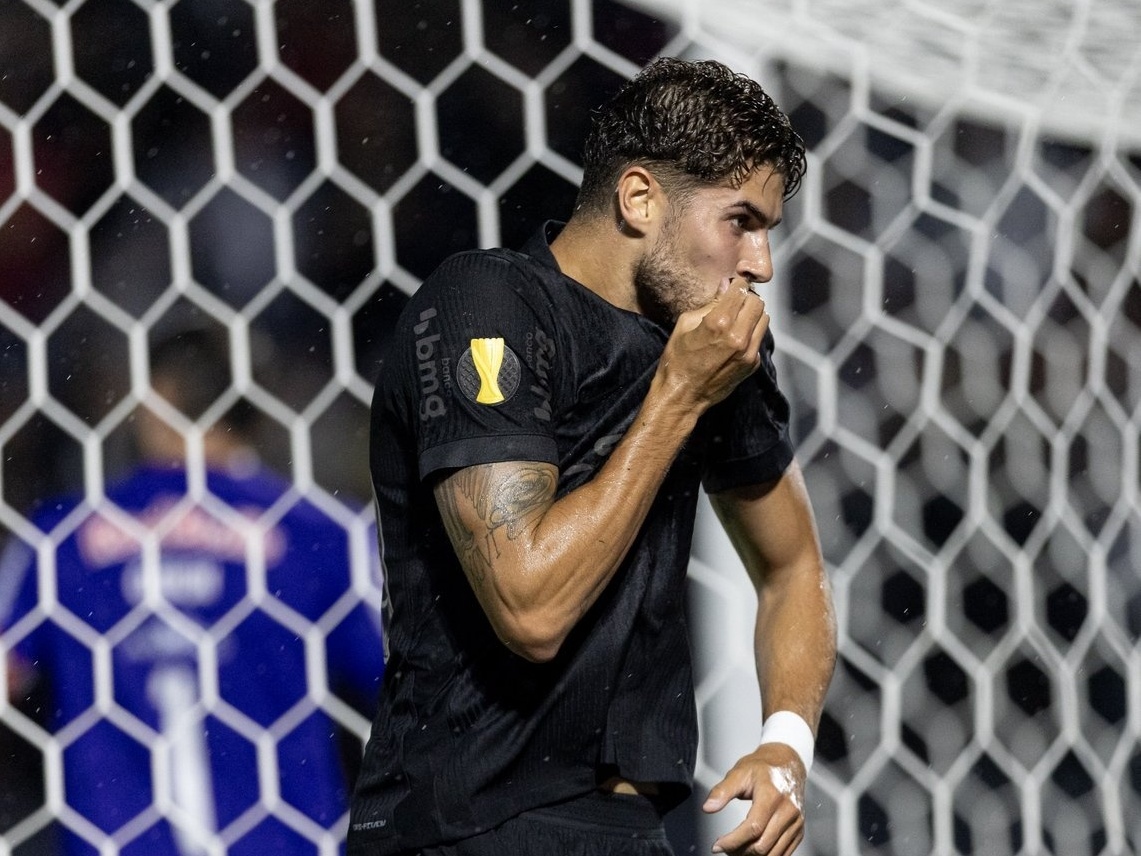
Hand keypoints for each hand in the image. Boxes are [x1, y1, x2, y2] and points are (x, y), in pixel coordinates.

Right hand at [658, 277, 768, 409]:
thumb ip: (709, 304)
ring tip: (737, 320)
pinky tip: (736, 339)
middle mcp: (738, 337)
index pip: (741, 290)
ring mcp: (748, 352)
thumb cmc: (678, 360)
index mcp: (719, 323)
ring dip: (752, 316)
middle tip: (735, 303)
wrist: (682, 395)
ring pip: (764, 319)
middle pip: (757, 303)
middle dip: (747, 299)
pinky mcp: (752, 364)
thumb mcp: (685, 325)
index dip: (737, 284)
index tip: (734, 285)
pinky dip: (751, 334)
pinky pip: (759, 339)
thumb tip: (725, 287)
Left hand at [703, 743, 806, 855]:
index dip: (733, 841)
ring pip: (773, 853)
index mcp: (772, 796)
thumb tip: (708, 807)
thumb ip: (722, 791)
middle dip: (740, 851)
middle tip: (725, 847)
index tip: (717, 845)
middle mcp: (788, 811)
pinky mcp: (799, 831)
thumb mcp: (739, 772)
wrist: (787, 763)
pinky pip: (784, 853)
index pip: (753, 828)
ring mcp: (796, 822)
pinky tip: (752, 850)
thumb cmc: (764, 767)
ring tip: (736, 850)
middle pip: (762, 845)